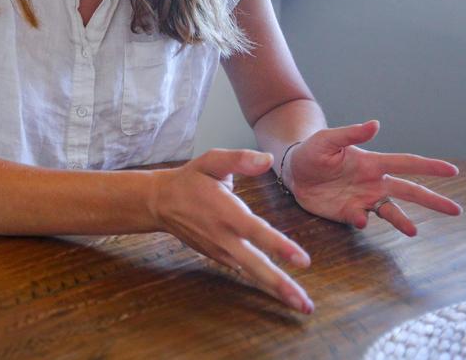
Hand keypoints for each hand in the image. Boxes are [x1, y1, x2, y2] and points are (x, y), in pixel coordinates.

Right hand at [153, 149, 313, 313]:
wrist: (160, 203)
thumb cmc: (190, 180)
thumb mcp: (210, 161)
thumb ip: (238, 159)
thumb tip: (267, 160)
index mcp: (225, 212)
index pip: (255, 231)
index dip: (279, 246)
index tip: (303, 260)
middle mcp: (224, 236)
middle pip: (255, 265)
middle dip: (280, 285)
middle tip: (305, 305)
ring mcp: (221, 251)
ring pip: (252, 273)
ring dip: (276, 290)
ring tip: (301, 306)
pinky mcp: (219, 257)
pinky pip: (245, 271)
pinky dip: (263, 283)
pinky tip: (281, 293)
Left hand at [284, 120, 462, 234]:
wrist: (292, 172)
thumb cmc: (312, 151)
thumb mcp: (327, 140)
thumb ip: (350, 133)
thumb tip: (375, 124)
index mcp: (373, 163)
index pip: (406, 164)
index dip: (429, 167)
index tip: (451, 170)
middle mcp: (374, 182)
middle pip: (409, 192)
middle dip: (432, 200)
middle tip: (455, 210)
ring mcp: (363, 199)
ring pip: (391, 211)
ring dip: (402, 221)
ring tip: (414, 231)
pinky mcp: (348, 213)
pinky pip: (361, 220)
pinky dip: (363, 221)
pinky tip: (361, 219)